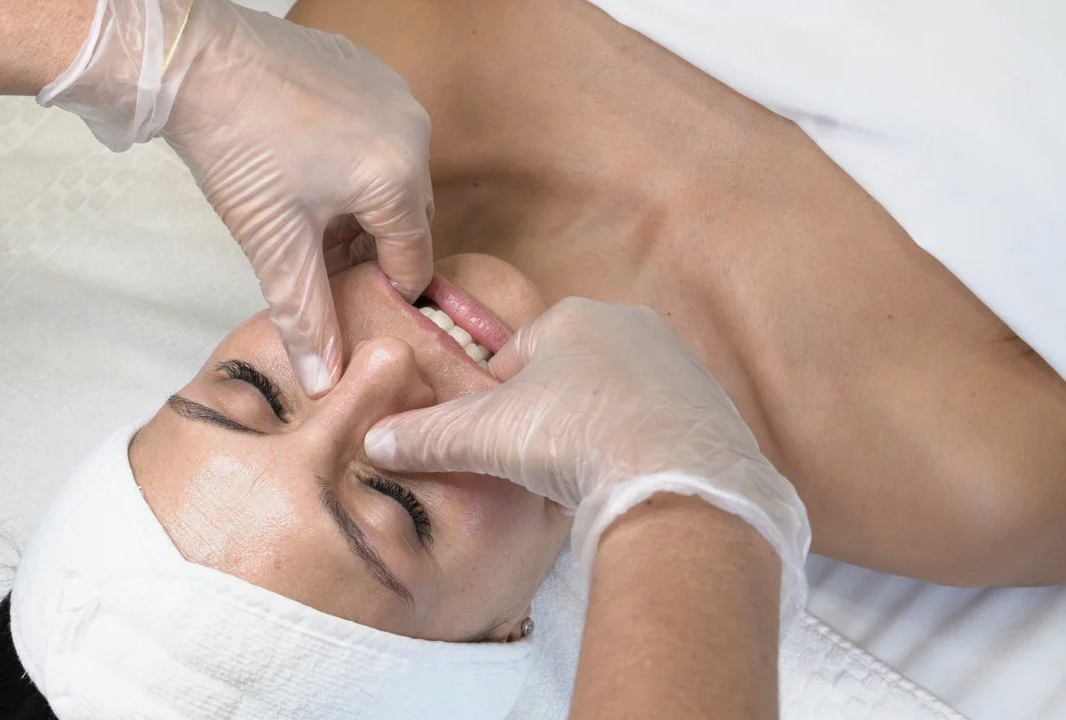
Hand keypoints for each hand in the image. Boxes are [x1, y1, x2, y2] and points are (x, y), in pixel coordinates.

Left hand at [39, 0, 433, 395]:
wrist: (194, 59)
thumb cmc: (237, 144)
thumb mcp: (274, 242)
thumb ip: (307, 316)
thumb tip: (326, 381)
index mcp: (400, 178)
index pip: (412, 261)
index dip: (379, 292)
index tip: (347, 303)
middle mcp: (413, 131)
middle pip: (406, 217)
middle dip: (368, 248)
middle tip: (317, 262)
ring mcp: (393, 94)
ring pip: (391, 175)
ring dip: (359, 205)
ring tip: (304, 216)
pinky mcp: (369, 70)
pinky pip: (377, 133)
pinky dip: (351, 159)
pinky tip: (303, 166)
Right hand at [365, 298, 810, 627]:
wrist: (676, 482)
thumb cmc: (572, 439)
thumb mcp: (484, 436)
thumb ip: (427, 435)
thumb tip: (374, 438)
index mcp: (571, 317)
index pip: (513, 358)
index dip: (495, 405)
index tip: (497, 445)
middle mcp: (630, 325)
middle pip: (565, 377)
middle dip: (547, 419)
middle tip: (536, 467)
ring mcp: (678, 364)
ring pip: (611, 401)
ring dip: (591, 435)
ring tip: (580, 481)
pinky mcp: (713, 406)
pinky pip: (656, 425)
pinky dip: (635, 450)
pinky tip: (623, 484)